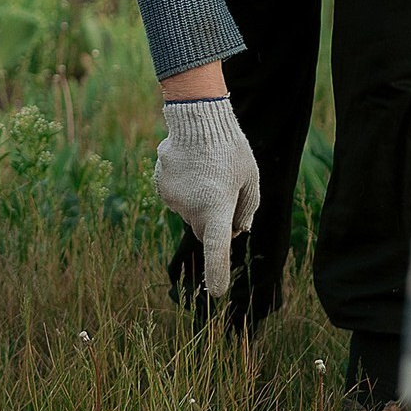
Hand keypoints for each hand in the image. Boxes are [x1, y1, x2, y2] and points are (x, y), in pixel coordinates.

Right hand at [154, 97, 259, 296]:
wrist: (196, 117)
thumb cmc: (230, 148)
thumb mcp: (250, 179)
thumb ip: (246, 209)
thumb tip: (236, 231)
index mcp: (217, 206)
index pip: (217, 248)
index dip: (217, 272)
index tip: (216, 293)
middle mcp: (191, 207)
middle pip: (203, 229)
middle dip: (212, 220)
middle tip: (223, 193)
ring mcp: (172, 198)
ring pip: (188, 212)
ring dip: (197, 201)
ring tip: (205, 172)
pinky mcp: (160, 186)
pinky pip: (175, 197)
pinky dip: (183, 190)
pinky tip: (190, 167)